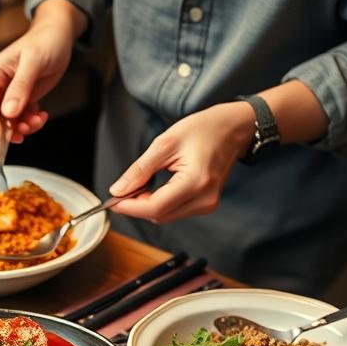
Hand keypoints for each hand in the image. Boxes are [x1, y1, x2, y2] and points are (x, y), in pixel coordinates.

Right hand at [0, 0, 82, 143]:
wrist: (58, 36)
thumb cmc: (45, 41)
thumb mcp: (34, 62)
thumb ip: (20, 87)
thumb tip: (8, 112)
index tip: (4, 138)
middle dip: (8, 129)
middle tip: (26, 131)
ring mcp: (9, 93)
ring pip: (8, 122)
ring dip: (22, 127)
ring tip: (38, 120)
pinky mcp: (21, 98)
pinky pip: (21, 119)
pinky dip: (31, 122)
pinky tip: (41, 114)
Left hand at [106, 102, 254, 222]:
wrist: (234, 128)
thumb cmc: (204, 129)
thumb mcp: (165, 143)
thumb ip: (140, 170)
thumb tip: (118, 191)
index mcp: (196, 182)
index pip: (155, 208)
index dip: (129, 207)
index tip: (112, 200)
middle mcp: (204, 199)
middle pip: (159, 216)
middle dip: (136, 206)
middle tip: (123, 188)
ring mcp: (207, 205)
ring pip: (165, 216)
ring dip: (147, 205)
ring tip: (141, 184)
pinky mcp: (206, 205)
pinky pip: (175, 211)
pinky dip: (159, 203)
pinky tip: (154, 188)